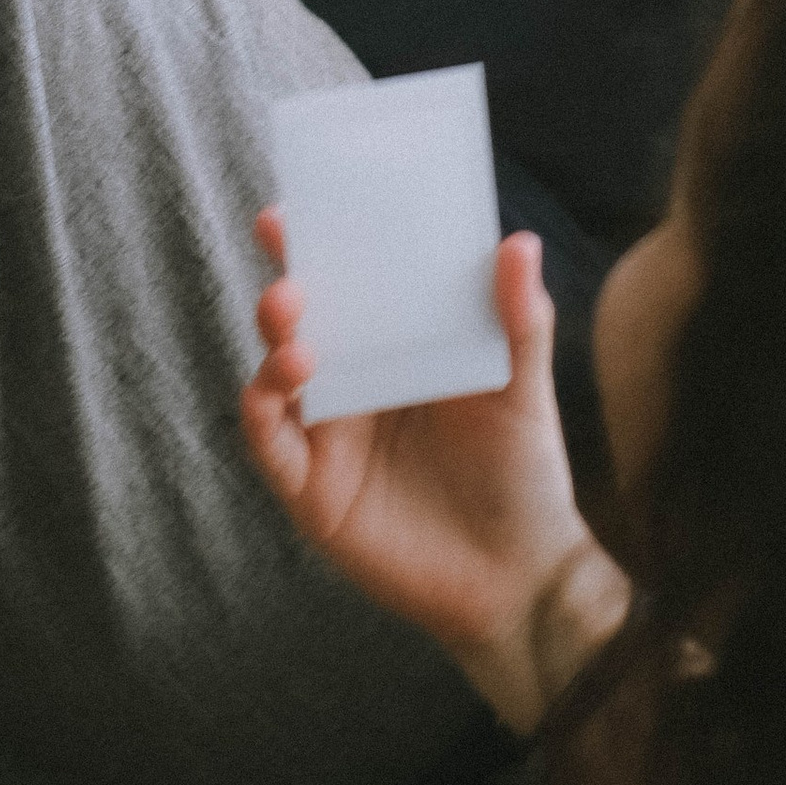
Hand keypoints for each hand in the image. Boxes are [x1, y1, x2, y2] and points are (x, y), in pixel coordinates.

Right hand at [241, 220, 625, 731]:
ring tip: (295, 326)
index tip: (298, 206)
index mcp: (396, 347)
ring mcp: (326, 434)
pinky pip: (267, 439)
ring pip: (274, 371)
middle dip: (286, 279)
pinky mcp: (310, 487)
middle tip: (286, 250)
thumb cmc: (523, 474)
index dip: (319, 244)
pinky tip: (285, 382)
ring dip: (273, 338)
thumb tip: (518, 240)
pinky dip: (262, 405)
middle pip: (301, 318)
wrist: (521, 578)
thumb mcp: (523, 389)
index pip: (349, 283)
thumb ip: (517, 320)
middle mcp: (352, 383)